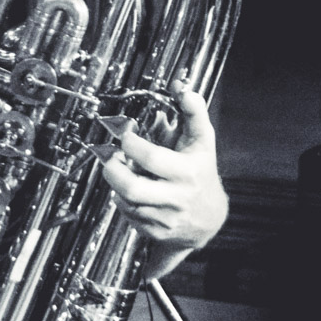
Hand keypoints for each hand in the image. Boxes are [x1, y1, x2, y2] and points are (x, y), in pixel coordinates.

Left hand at [100, 85, 227, 253]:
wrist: (211, 217)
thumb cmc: (202, 171)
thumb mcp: (203, 140)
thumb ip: (193, 111)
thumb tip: (181, 87)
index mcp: (188, 172)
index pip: (152, 158)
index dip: (131, 144)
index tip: (125, 135)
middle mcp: (177, 198)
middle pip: (133, 188)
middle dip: (113, 171)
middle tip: (109, 158)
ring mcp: (166, 218)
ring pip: (127, 202)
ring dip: (117, 184)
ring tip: (120, 171)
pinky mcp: (156, 232)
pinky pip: (128, 216)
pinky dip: (122, 201)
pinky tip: (129, 190)